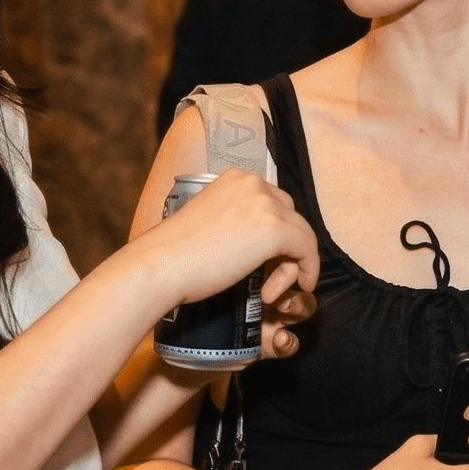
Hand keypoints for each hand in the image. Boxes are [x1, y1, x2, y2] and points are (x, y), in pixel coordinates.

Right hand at [126, 169, 318, 355]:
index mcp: (235, 178)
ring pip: (300, 235)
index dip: (276, 235)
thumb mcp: (209, 222)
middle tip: (268, 281)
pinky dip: (307, 270)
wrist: (160, 266)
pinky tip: (299, 287)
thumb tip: (258, 241)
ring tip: (269, 292)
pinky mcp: (274, 230)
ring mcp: (265, 204)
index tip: (267, 262)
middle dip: (285, 250)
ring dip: (291, 267)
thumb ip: (236, 221)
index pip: (273, 203)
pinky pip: (308, 249)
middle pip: (289, 217)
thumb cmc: (175, 254)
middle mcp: (253, 183)